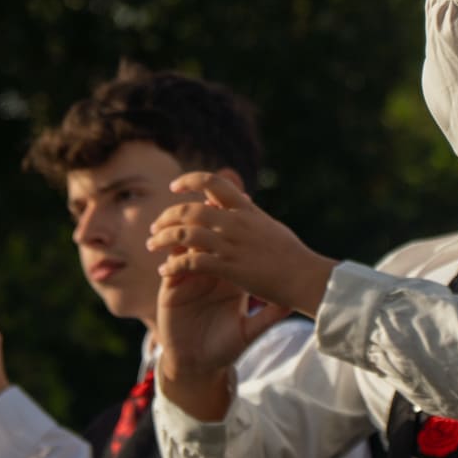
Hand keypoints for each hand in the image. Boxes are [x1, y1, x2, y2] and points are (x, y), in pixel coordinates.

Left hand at [148, 172, 335, 314]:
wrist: (306, 277)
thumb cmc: (293, 256)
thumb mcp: (271, 226)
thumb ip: (251, 215)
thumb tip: (243, 202)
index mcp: (246, 209)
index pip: (213, 182)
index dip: (190, 180)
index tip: (175, 187)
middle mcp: (236, 222)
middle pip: (190, 209)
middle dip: (167, 216)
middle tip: (154, 226)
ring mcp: (231, 244)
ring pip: (184, 234)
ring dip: (163, 239)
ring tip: (151, 246)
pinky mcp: (228, 267)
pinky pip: (191, 262)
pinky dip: (173, 265)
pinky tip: (164, 271)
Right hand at [148, 174, 299, 421]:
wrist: (200, 365)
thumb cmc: (226, 346)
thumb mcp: (251, 330)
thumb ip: (269, 315)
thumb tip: (293, 302)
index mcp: (228, 274)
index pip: (231, 243)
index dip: (236, 226)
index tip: (248, 208)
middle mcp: (208, 270)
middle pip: (206, 235)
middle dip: (208, 218)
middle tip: (213, 205)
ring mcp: (189, 278)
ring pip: (184, 245)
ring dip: (185, 232)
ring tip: (189, 225)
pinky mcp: (172, 289)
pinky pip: (172, 267)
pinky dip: (173, 260)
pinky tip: (173, 258)